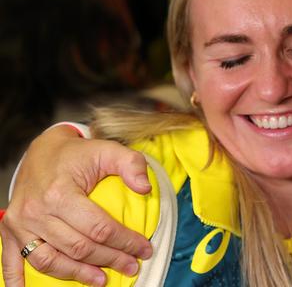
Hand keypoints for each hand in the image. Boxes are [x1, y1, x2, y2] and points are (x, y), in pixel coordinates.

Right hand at [1, 125, 152, 285]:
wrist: (42, 151)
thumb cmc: (78, 154)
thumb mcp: (109, 150)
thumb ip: (131, 164)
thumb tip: (145, 188)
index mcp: (60, 192)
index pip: (98, 227)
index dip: (124, 241)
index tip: (144, 249)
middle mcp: (36, 211)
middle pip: (78, 247)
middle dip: (109, 259)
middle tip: (132, 265)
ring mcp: (20, 224)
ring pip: (49, 261)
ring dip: (77, 274)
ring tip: (102, 280)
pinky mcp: (9, 231)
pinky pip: (13, 262)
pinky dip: (19, 281)